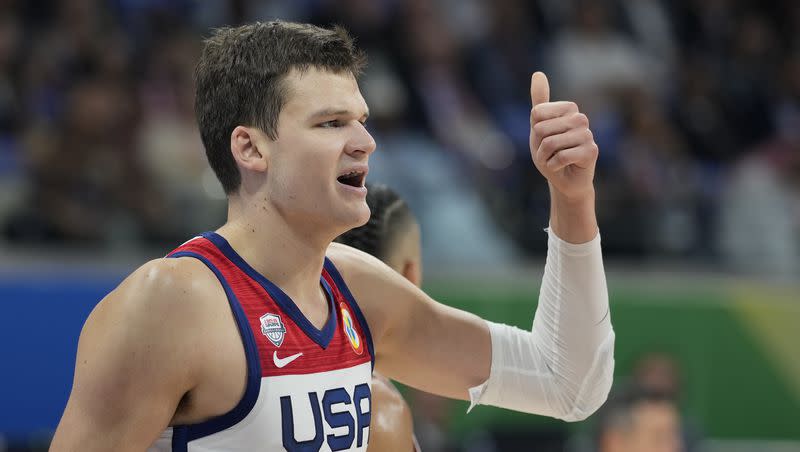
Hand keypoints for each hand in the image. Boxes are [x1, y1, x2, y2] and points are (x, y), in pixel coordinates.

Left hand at [529, 72, 597, 201]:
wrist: (565, 180)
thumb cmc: (551, 153)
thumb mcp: (539, 126)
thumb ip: (540, 101)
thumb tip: (538, 73)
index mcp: (569, 108)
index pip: (536, 114)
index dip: (534, 132)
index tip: (543, 139)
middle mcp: (580, 118)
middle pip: (541, 129)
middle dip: (538, 147)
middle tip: (549, 154)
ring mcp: (588, 134)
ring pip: (550, 144)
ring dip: (545, 158)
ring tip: (555, 161)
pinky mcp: (591, 151)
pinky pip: (560, 157)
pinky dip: (554, 166)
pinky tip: (562, 167)